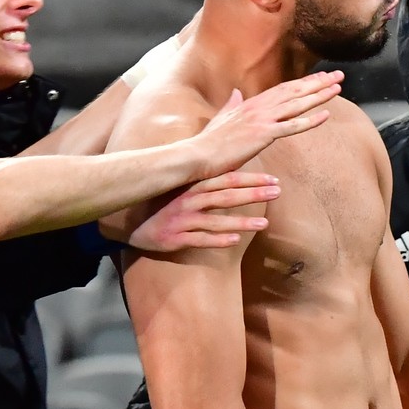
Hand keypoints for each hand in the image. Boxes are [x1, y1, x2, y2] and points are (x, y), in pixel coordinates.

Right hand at [122, 172, 278, 251]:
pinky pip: (199, 239)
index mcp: (193, 186)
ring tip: (264, 224)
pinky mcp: (176, 238)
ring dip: (241, 222)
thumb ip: (206, 179)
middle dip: (253, 194)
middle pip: (225, 196)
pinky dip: (217, 240)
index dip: (251, 178)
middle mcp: (189, 201)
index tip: (273, 179)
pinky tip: (235, 241)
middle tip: (277, 192)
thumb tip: (231, 166)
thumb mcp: (182, 188)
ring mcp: (182, 220)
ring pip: (215, 220)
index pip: (227, 178)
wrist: (132, 225)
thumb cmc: (163, 205)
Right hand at [190, 73, 340, 178]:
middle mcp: (258, 107)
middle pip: (294, 92)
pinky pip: (291, 127)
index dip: (304, 83)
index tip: (320, 77)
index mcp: (250, 104)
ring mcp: (261, 120)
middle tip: (339, 76)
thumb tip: (236, 92)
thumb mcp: (221, 119)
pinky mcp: (262, 135)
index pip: (283, 89)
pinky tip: (326, 115)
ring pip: (296, 105)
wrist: (196, 156)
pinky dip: (309, 120)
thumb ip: (231, 105)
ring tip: (338, 88)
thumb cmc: (207, 143)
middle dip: (318, 83)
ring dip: (319, 96)